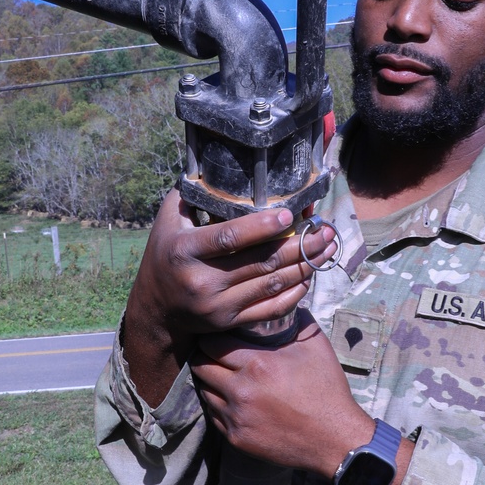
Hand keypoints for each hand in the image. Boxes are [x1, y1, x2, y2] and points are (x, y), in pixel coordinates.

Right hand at [124, 192, 335, 405]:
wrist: (157, 307)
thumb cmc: (166, 252)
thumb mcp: (169, 220)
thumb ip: (193, 194)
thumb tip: (221, 162)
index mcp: (185, 250)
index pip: (229, 237)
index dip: (262, 227)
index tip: (290, 215)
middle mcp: (201, 280)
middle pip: (260, 262)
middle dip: (299, 245)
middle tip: (324, 229)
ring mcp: (217, 305)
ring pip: (271, 284)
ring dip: (304, 265)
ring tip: (327, 248)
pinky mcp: (230, 322)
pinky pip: (270, 308)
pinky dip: (295, 292)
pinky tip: (309, 274)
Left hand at [191, 315, 373, 478]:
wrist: (334, 440)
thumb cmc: (327, 390)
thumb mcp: (316, 347)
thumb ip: (296, 320)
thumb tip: (285, 301)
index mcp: (258, 364)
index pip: (212, 344)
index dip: (212, 337)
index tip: (218, 335)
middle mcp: (241, 391)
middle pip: (200, 366)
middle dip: (205, 356)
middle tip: (214, 353)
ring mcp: (236, 417)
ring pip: (203, 391)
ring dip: (210, 381)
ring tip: (223, 376)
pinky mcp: (237, 438)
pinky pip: (213, 416)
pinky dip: (219, 405)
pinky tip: (233, 399)